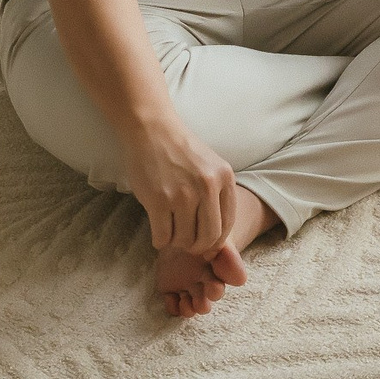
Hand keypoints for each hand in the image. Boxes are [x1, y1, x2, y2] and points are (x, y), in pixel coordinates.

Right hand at [119, 113, 239, 262]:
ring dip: (177, 243)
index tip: (206, 246)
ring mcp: (182, 195)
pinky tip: (159, 232)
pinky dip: (160, 241)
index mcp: (224, 178)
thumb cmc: (181, 150)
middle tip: (188, 244)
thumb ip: (217, 195)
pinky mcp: (158, 200)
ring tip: (171, 233)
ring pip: (184, 240)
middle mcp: (207, 187)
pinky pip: (163, 237)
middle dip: (198, 247)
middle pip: (208, 237)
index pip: (227, 225)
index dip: (216, 242)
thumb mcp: (211, 166)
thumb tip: (216, 239)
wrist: (152, 130)